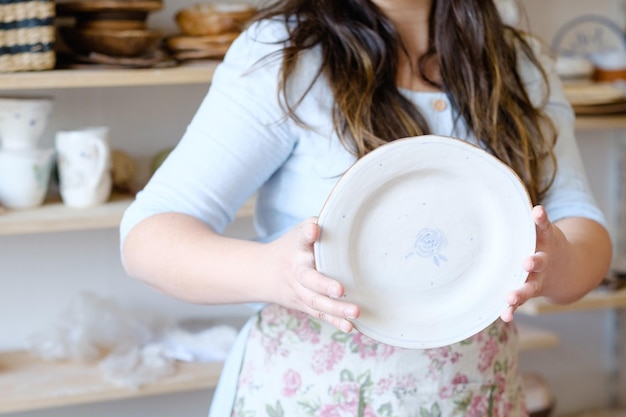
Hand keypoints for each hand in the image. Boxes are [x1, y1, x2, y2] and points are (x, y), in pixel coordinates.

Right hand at [268, 217, 359, 331]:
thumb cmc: (293, 247)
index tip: (313, 230)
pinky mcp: (305, 305)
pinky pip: (321, 315)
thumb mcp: (300, 231)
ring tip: (355, 312)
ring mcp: (300, 291)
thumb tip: (349, 211)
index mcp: (297, 247)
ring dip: (335, 309)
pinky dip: (335, 322)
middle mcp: (297, 270)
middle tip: (340, 289)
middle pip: (308, 279)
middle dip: (324, 285)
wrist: (264, 273)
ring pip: (316, 302)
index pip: (301, 238)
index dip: (307, 234)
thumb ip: (319, 224)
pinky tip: (351, 328)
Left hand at [500, 205, 564, 321]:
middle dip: (533, 262)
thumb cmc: (544, 243)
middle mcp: (543, 261)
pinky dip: (513, 309)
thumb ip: (531, 217)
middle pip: (538, 261)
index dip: (541, 219)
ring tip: (510, 297)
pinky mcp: (529, 291)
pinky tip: (505, 315)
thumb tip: (499, 191)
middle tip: (526, 262)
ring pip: (529, 286)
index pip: (544, 228)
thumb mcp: (542, 230)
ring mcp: (537, 278)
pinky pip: (520, 302)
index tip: (537, 212)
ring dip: (520, 292)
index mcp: (546, 242)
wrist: (567, 270)